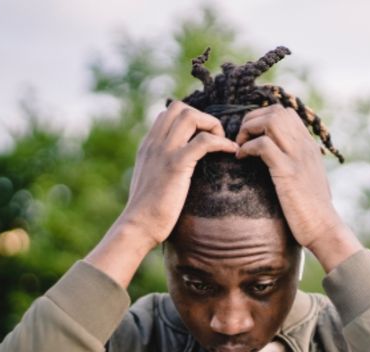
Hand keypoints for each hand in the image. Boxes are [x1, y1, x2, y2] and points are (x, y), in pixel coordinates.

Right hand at [86, 102, 237, 286]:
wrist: (138, 226)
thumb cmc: (147, 211)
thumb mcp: (151, 181)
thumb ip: (159, 167)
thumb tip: (176, 169)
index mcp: (148, 145)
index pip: (168, 114)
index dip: (190, 119)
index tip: (204, 138)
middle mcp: (154, 143)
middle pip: (179, 108)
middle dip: (202, 117)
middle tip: (214, 139)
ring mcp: (164, 152)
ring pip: (191, 116)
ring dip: (212, 125)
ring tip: (222, 143)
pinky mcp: (176, 165)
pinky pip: (204, 141)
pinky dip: (222, 142)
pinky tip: (231, 152)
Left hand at [235, 104, 362, 271]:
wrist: (324, 228)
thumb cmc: (311, 210)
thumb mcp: (306, 179)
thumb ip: (295, 164)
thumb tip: (276, 160)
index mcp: (309, 146)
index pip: (285, 113)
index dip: (262, 118)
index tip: (250, 136)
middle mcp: (305, 146)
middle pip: (276, 111)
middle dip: (252, 119)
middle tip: (241, 139)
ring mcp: (297, 157)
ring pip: (271, 120)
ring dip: (249, 129)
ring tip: (240, 146)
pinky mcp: (288, 172)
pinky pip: (263, 145)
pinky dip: (247, 147)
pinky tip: (241, 159)